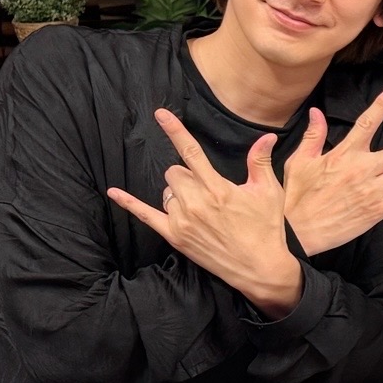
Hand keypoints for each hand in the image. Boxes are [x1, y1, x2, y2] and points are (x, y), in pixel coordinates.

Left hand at [106, 108, 303, 317]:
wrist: (261, 268)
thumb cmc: (267, 229)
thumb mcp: (269, 193)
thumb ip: (260, 162)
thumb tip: (266, 136)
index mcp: (218, 188)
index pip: (192, 152)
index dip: (175, 130)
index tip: (160, 114)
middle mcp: (196, 202)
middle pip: (175, 172)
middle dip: (187, 175)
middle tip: (208, 189)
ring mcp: (182, 220)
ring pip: (166, 191)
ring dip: (178, 192)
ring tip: (200, 208)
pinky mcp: (174, 236)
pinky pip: (145, 215)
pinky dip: (129, 203)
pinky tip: (114, 192)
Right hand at [280, 85, 382, 256]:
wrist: (299, 230)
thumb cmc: (298, 198)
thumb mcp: (299, 162)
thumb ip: (313, 135)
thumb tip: (317, 113)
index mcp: (344, 154)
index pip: (367, 123)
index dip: (382, 105)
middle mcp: (362, 169)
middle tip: (374, 170)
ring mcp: (374, 189)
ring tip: (380, 185)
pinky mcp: (381, 208)